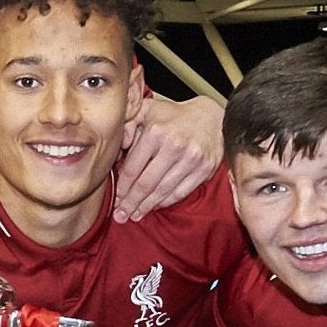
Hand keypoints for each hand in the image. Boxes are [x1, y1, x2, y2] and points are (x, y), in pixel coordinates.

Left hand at [113, 94, 223, 220]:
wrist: (210, 117)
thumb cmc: (173, 117)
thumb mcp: (147, 110)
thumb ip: (127, 124)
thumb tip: (118, 147)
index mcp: (156, 131)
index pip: (132, 168)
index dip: (122, 188)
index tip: (116, 200)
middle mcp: (174, 145)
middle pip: (146, 184)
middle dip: (131, 203)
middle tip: (121, 216)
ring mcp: (192, 159)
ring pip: (163, 191)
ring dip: (147, 206)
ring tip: (135, 215)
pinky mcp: (205, 169)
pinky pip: (181, 192)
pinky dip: (166, 202)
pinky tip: (154, 206)